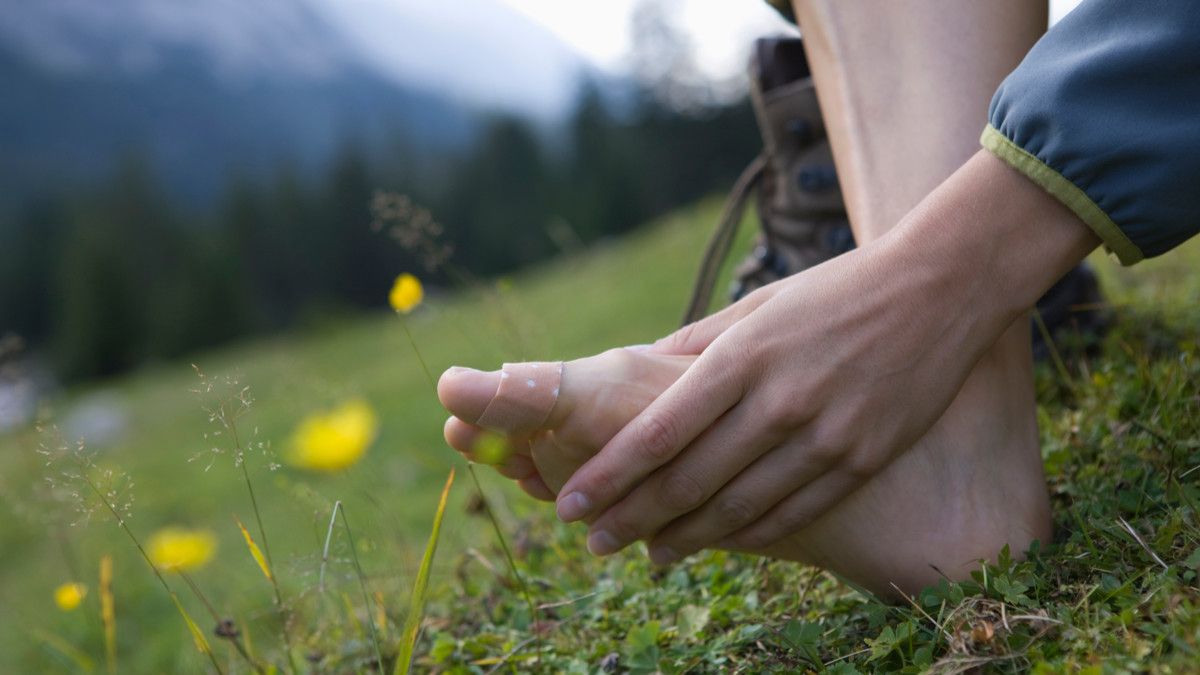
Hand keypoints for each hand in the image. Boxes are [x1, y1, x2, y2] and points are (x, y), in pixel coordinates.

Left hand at [553, 151, 1098, 563]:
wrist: (940, 287)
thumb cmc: (837, 290)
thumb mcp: (761, 302)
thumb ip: (698, 343)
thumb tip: (639, 366)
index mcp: (744, 355)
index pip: (660, 433)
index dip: (612, 475)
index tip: (574, 502)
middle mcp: (780, 400)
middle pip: (690, 479)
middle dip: (633, 515)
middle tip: (594, 540)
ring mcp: (827, 434)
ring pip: (740, 505)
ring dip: (686, 537)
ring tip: (648, 555)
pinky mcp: (864, 456)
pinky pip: (795, 510)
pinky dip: (751, 533)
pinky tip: (720, 544)